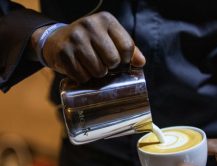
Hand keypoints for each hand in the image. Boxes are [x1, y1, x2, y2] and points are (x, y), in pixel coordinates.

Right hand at [30, 11, 144, 81]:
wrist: (58, 40)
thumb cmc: (91, 41)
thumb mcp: (110, 38)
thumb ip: (129, 49)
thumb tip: (141, 63)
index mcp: (106, 20)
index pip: (127, 46)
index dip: (126, 60)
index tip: (120, 61)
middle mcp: (89, 25)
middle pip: (113, 59)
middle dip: (111, 67)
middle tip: (104, 63)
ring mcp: (75, 39)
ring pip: (99, 70)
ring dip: (98, 74)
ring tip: (92, 65)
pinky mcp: (63, 53)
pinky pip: (83, 76)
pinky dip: (84, 78)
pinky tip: (81, 68)